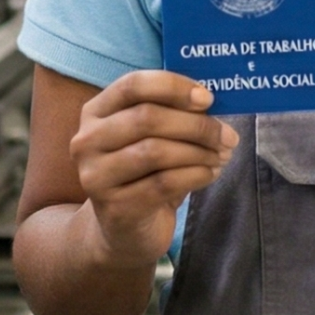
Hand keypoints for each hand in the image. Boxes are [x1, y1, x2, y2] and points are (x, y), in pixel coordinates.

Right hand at [69, 71, 236, 268]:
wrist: (123, 229)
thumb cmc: (142, 173)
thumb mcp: (150, 137)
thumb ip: (171, 115)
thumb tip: (211, 104)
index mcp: (96, 112)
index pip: (133, 85)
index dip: (173, 87)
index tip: (208, 99)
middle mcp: (87, 141)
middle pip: (147, 118)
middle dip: (196, 125)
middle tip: (227, 136)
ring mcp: (96, 176)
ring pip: (155, 151)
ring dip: (198, 152)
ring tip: (221, 156)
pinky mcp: (115, 208)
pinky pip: (164, 183)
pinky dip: (196, 175)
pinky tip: (210, 174)